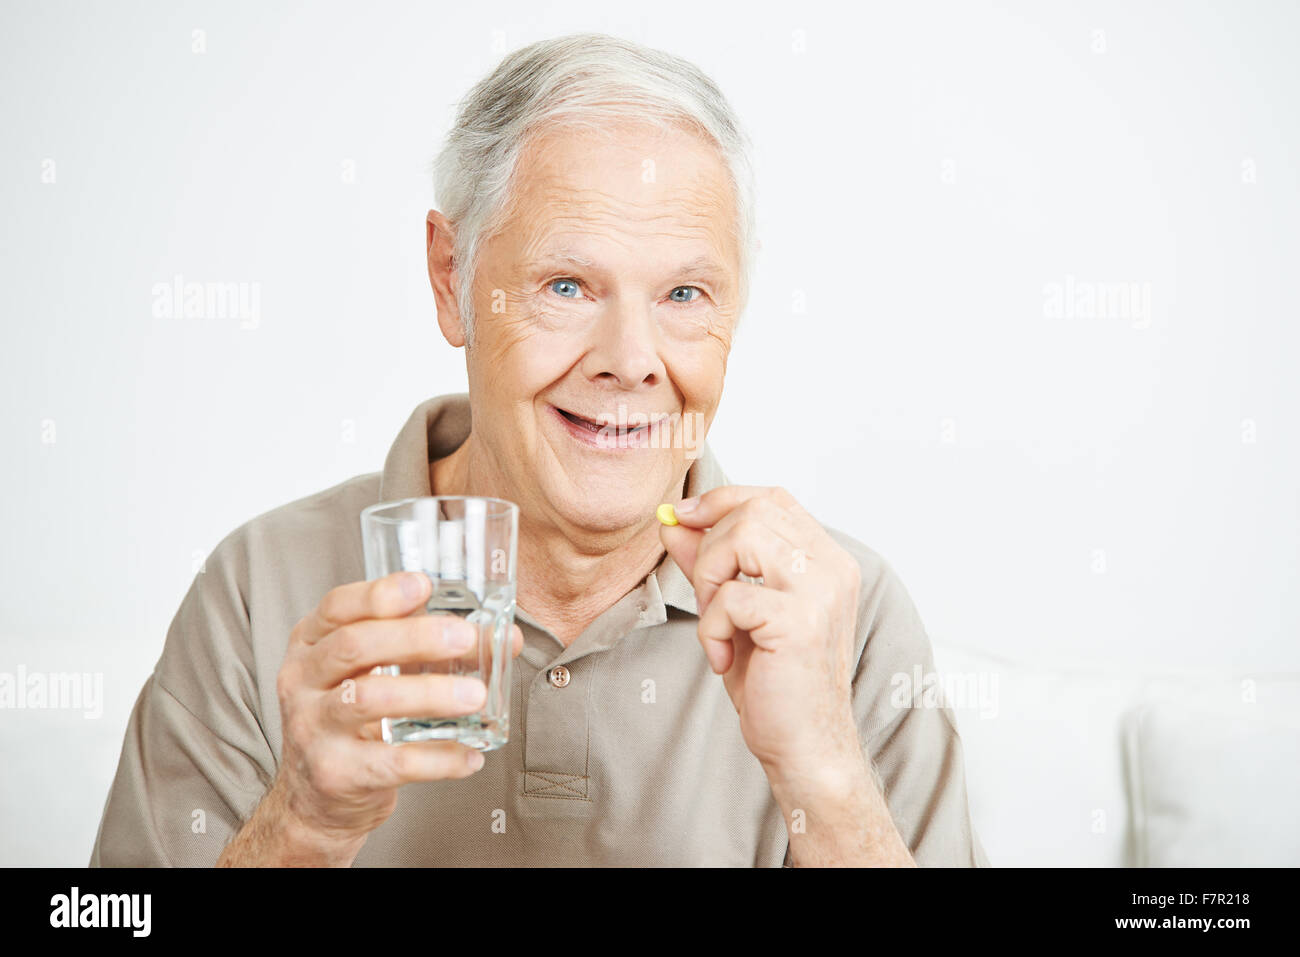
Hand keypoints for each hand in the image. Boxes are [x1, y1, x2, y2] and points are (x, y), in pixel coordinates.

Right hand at [238, 571, 523, 864]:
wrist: (317, 796)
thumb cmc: (353, 718)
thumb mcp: (375, 671)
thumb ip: (428, 647)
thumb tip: (505, 638)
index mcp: (312, 644)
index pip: (336, 607)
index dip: (378, 594)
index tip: (423, 585)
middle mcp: (303, 681)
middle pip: (354, 646)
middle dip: (414, 638)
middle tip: (465, 637)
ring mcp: (314, 728)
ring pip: (367, 699)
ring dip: (429, 694)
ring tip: (475, 695)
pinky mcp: (335, 774)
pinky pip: (391, 763)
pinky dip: (437, 759)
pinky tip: (469, 755)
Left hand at [659, 486, 862, 775]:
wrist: (805, 746)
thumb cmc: (776, 683)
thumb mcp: (735, 613)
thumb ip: (711, 565)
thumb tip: (673, 523)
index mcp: (827, 560)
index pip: (772, 499)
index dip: (722, 501)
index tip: (683, 519)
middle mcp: (833, 568)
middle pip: (752, 511)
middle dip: (710, 549)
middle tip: (708, 601)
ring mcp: (821, 592)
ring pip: (742, 538)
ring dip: (711, 580)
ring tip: (717, 624)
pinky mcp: (800, 622)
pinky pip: (731, 596)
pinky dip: (711, 627)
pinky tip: (724, 659)